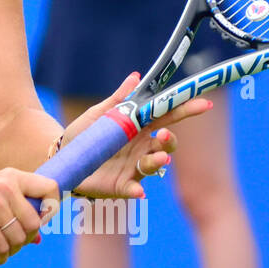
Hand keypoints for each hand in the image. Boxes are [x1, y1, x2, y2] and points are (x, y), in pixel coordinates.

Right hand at [0, 167, 60, 266]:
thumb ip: (19, 212)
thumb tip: (40, 239)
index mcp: (11, 177)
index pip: (50, 188)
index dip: (50, 209)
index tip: (39, 221)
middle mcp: (4, 186)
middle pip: (35, 223)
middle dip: (26, 239)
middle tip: (10, 240)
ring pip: (20, 239)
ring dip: (11, 250)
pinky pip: (3, 249)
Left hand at [64, 71, 213, 199]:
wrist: (64, 157)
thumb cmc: (85, 134)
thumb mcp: (99, 114)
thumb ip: (118, 99)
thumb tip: (136, 77)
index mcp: (138, 127)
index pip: (166, 117)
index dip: (185, 110)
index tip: (204, 103)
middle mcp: (141, 148)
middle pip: (166, 144)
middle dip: (171, 140)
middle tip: (165, 135)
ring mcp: (133, 167)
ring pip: (153, 164)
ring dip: (158, 161)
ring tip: (160, 157)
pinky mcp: (122, 185)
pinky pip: (133, 188)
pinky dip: (137, 189)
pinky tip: (139, 190)